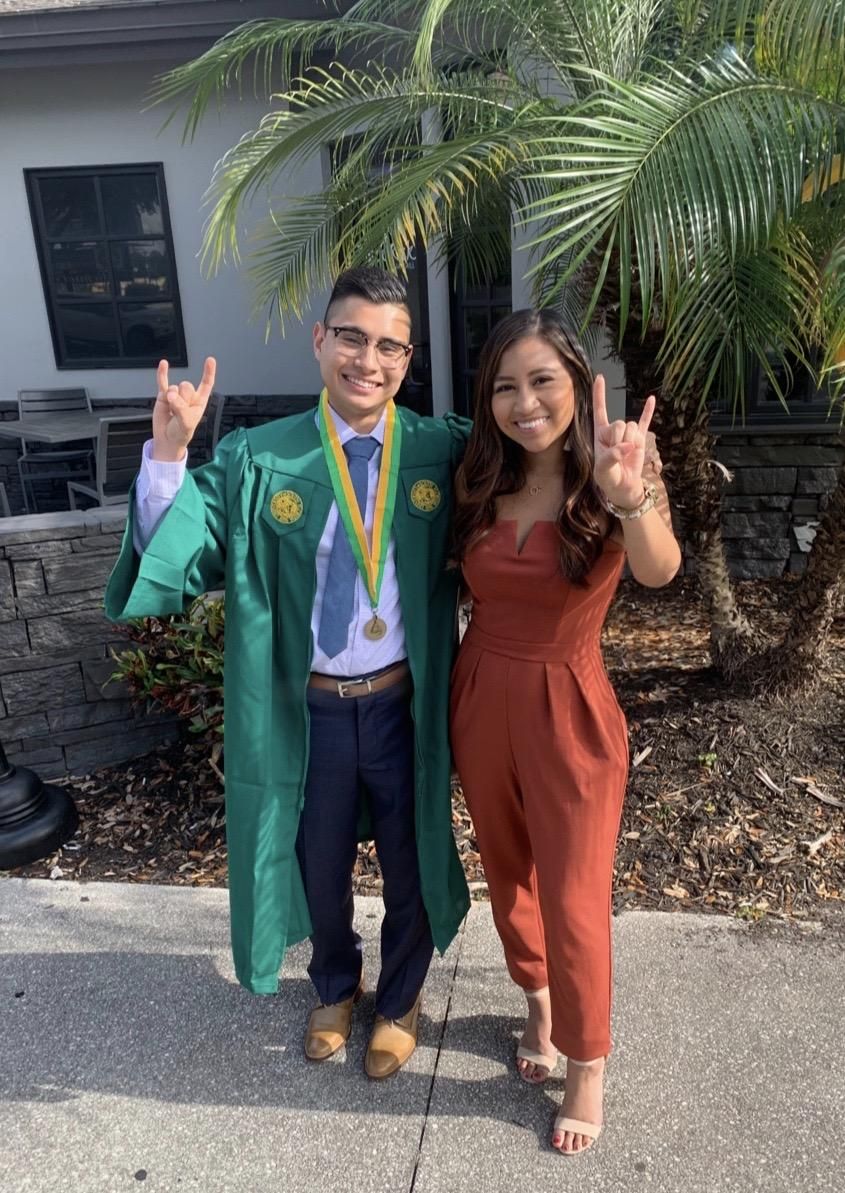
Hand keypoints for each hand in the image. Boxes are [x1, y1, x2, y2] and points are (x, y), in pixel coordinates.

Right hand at [152, 357, 215, 461]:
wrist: (167, 439)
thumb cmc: (181, 433)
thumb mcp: (186, 423)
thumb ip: (181, 408)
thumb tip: (171, 394)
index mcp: (199, 402)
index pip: (206, 384)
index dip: (208, 372)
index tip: (210, 360)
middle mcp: (188, 396)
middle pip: (186, 386)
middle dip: (182, 398)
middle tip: (179, 411)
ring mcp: (176, 395)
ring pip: (175, 387)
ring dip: (172, 399)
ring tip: (171, 411)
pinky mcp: (163, 396)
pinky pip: (163, 382)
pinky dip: (162, 373)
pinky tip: (163, 364)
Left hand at [592, 374, 655, 506]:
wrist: (624, 487)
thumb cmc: (608, 479)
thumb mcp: (603, 471)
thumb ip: (611, 457)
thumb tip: (628, 446)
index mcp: (600, 434)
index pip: (599, 411)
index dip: (599, 395)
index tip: (599, 378)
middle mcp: (613, 431)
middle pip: (619, 423)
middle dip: (619, 439)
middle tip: (617, 454)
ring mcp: (627, 434)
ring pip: (632, 427)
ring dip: (631, 441)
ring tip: (627, 454)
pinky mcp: (640, 438)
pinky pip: (645, 422)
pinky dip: (648, 412)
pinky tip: (651, 399)